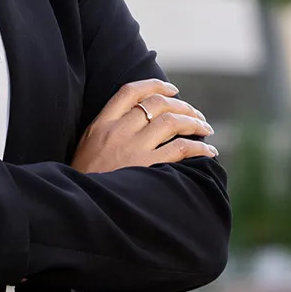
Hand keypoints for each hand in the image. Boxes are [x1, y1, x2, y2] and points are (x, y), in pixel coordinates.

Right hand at [71, 79, 217, 173]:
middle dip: (182, 105)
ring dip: (194, 122)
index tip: (173, 89)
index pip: (130, 92)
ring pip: (172, 122)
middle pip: (157, 104)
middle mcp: (118, 131)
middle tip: (196, 114)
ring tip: (205, 128)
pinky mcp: (147, 167)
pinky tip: (209, 151)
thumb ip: (106, 131)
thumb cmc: (85, 180)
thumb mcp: (87, 148)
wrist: (82, 205)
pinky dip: (199, 147)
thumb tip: (135, 120)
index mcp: (101, 124)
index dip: (155, 85)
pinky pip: (180, 149)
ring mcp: (132, 149)